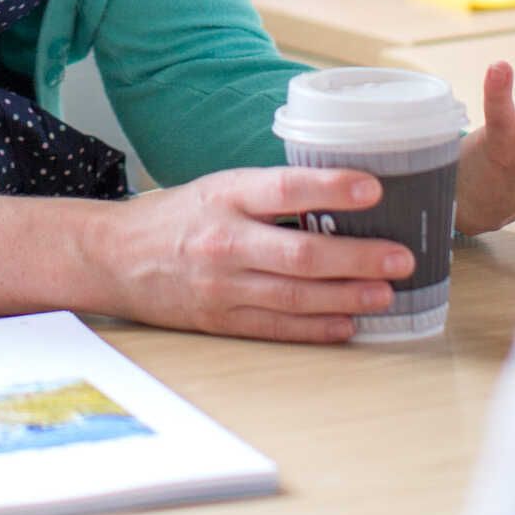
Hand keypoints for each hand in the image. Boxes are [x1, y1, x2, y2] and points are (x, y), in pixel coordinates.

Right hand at [83, 166, 412, 343]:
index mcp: (225, 195)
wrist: (114, 257)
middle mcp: (224, 241)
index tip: (373, 187)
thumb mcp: (219, 187)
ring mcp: (221, 286)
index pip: (284, 188)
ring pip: (294, 296)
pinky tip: (347, 324)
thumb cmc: (177, 216)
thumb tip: (343, 196)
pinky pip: (276, 327)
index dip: (330, 188)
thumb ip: (271, 194)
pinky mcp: (219, 320)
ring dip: (346, 296)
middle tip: (401, 257)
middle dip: (357, 257)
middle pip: (300, 254)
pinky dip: (315, 328)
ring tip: (385, 293)